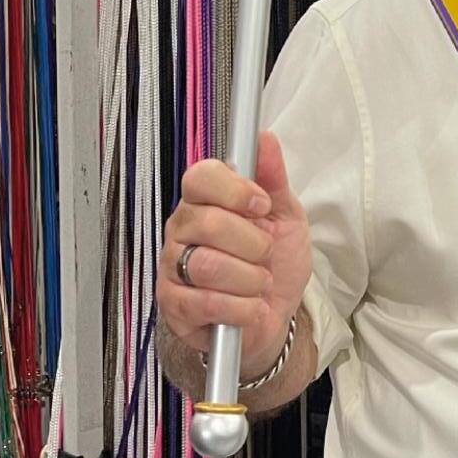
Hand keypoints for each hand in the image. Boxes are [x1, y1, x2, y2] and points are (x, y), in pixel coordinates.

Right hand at [156, 131, 310, 374]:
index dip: (235, 190)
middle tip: (264, 256)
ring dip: (249, 280)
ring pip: (207, 264)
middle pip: (208, 222)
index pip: (200, 177)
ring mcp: (173, 266)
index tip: (262, 205)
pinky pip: (203, 302)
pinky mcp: (173, 305)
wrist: (273, 318)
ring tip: (258, 285)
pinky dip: (240, 308)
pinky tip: (249, 308)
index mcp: (206, 202)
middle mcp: (183, 230)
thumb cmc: (275, 266)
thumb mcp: (285, 218)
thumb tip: (265, 139)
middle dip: (253, 244)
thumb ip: (273, 180)